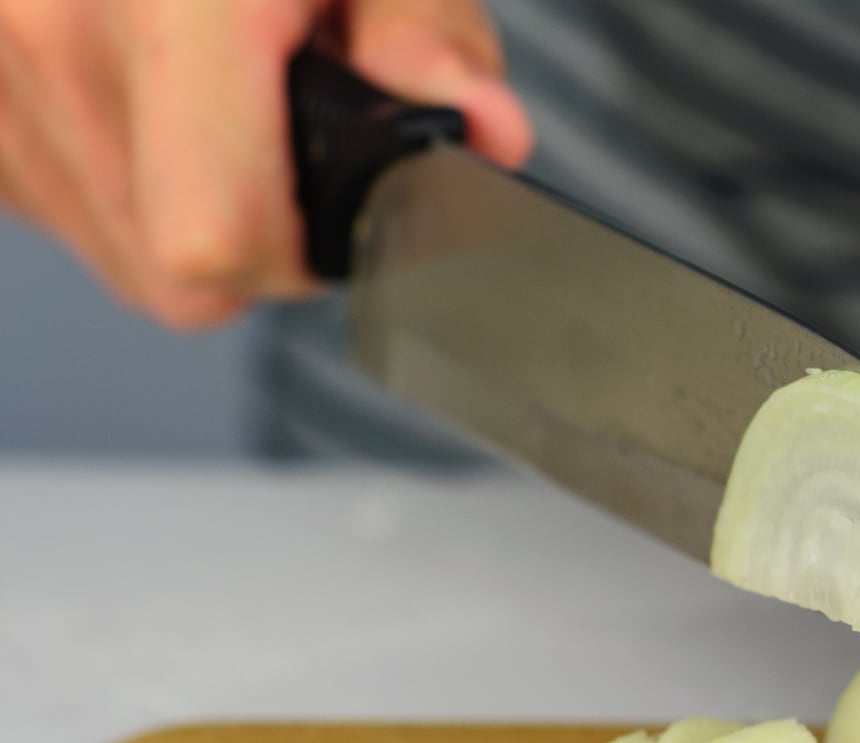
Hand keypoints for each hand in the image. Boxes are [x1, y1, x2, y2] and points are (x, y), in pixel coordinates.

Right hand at [0, 0, 530, 328]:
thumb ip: (426, 30)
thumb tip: (485, 131)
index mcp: (165, 4)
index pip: (215, 243)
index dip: (299, 251)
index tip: (340, 197)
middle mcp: (46, 37)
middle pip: (173, 272)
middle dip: (261, 235)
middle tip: (295, 132)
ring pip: (118, 249)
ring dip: (192, 205)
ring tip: (223, 92)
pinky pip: (60, 201)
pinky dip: (121, 174)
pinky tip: (157, 96)